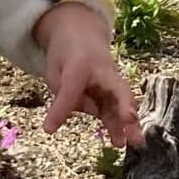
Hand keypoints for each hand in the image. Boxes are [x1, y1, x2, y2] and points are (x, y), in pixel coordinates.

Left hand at [34, 3, 143, 146]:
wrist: (82, 36)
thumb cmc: (67, 55)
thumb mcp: (54, 71)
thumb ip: (64, 94)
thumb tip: (85, 112)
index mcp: (79, 64)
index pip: (71, 88)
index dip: (62, 107)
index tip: (49, 128)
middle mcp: (103, 72)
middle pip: (116, 89)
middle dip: (124, 105)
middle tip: (130, 119)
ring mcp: (111, 83)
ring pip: (121, 103)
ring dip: (125, 123)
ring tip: (127, 142)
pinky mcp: (112, 94)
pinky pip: (115, 110)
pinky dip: (118, 125)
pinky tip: (119, 140)